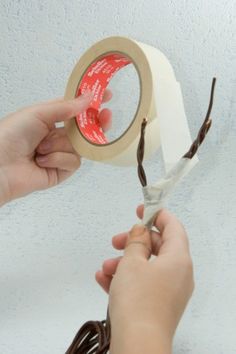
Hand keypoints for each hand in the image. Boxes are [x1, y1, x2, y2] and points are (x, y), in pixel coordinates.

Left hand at [0, 90, 111, 205]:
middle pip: (84, 129)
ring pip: (79, 146)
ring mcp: (60, 154)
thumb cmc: (12, 135)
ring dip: (60, 145)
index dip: (90, 102)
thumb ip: (65, 107)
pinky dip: (58, 159)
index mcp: (50, 119)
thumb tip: (88, 97)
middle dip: (95, 122)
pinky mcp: (62, 172)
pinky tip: (42, 161)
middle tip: (105, 116)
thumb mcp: (37, 113)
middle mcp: (57, 136)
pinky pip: (73, 162)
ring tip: (40, 149)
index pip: (75, 109)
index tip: (107, 95)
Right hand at [96, 206, 193, 353]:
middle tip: (116, 240)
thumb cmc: (138, 302)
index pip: (173, 227)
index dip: (157, 214)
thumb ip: (137, 241)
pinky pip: (142, 284)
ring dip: (124, 262)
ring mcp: (169, 291)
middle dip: (133, 242)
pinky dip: (125, 279)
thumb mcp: (132, 262)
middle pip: (157, 246)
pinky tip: (104, 280)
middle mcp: (178, 274)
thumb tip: (141, 229)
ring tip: (105, 267)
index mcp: (179, 259)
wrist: (138, 345)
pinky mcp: (158, 304)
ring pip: (146, 266)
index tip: (141, 208)